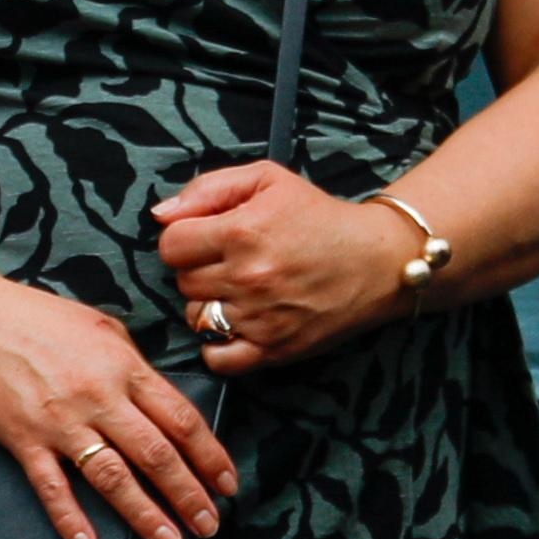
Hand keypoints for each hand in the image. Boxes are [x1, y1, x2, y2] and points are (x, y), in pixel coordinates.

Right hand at [0, 273, 235, 538]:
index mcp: (124, 367)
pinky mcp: (24, 439)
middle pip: (157, 454)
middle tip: (210, 525)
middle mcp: (99, 397)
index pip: (181, 418)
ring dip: (144, 514)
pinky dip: (70, 519)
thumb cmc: (37, 318)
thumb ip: (132, 364)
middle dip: (189, 494)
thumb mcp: (101, 327)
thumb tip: (156, 396)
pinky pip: (52, 487)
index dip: (210, 455)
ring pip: (113, 477)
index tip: (227, 484)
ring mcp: (61, 422)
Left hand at [155, 159, 420, 375]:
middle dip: (199, 270)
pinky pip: (217, 358)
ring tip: (241, 290)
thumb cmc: (318, 216)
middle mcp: (248, 276)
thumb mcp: (268, 180)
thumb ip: (209, 189)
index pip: (171, 245)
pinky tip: (238, 324)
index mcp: (242, 231)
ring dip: (210, 305)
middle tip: (232, 262)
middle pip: (182, 282)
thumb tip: (160, 214)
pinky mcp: (272, 348)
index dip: (185, 239)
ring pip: (196, 317)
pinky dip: (219, 346)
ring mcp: (259, 317)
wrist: (378, 260)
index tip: (208, 238)